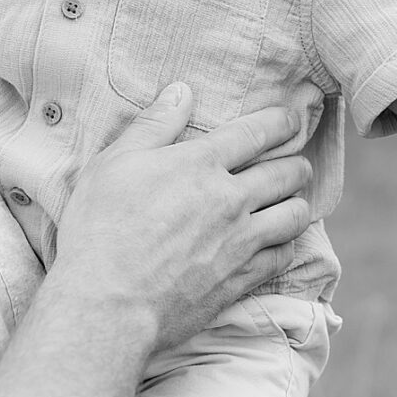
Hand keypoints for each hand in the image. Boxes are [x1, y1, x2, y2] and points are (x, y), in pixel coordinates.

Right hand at [57, 87, 313, 351]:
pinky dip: (286, 245)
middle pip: (286, 173)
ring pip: (293, 215)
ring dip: (296, 204)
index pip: (257, 132)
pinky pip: (282, 256)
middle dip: (296, 164)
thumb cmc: (100, 229)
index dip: (282, 121)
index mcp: (200, 164)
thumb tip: (181, 91)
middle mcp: (230, 199)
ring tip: (290, 202)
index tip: (294, 117)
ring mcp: (240, 242)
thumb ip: (153, 125)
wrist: (107, 304)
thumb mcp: (114, 164)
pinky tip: (278, 243)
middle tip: (297, 163)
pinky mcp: (240, 279)